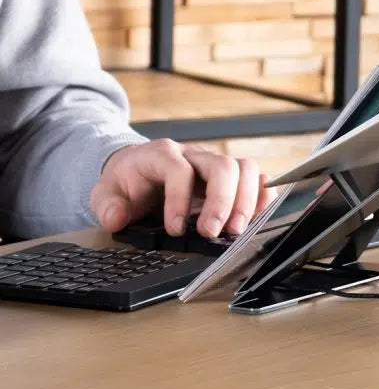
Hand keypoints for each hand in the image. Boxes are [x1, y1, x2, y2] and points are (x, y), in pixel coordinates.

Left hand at [90, 140, 275, 237]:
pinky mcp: (230, 177)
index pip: (180, 170)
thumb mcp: (106, 191)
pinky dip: (262, 196)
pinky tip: (256, 218)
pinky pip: (256, 178)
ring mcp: (215, 164)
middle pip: (223, 165)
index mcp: (162, 155)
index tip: (175, 230)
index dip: (180, 200)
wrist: (139, 170)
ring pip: (245, 168)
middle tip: (213, 233)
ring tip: (236, 230)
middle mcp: (195, 155)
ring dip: (246, 201)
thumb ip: (107, 205)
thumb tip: (117, 218)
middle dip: (223, 202)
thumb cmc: (128, 182)